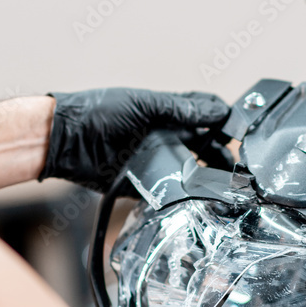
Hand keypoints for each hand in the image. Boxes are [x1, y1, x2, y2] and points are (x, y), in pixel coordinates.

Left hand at [38, 88, 229, 191]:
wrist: (66, 141)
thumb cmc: (98, 112)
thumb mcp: (144, 105)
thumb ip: (181, 109)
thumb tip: (220, 109)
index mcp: (168, 114)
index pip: (205, 115)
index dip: (223, 122)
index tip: (239, 132)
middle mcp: (165, 138)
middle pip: (204, 148)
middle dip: (221, 156)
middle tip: (235, 167)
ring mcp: (155, 163)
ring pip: (190, 172)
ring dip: (206, 179)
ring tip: (223, 187)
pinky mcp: (144, 186)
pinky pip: (168, 194)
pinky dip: (182, 198)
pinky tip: (197, 201)